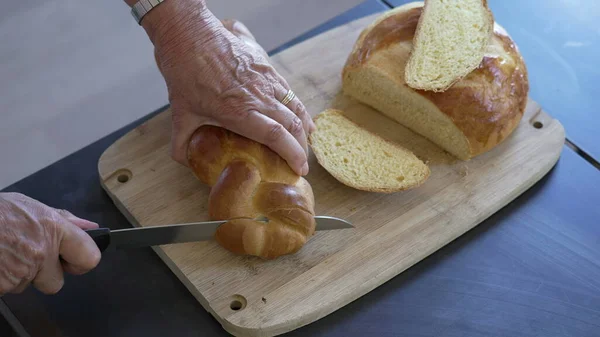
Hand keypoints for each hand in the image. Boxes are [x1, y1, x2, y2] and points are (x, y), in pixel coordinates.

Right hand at [0, 193, 100, 294]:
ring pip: (28, 285)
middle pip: (57, 282)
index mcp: (53, 229)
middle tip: (27, 256)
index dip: (82, 262)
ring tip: (5, 252)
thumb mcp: (30, 206)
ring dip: (18, 274)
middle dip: (44, 274)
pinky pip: (8, 289)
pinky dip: (3, 279)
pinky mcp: (3, 285)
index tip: (74, 260)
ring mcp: (21, 271)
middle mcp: (41, 252)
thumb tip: (89, 227)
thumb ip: (62, 219)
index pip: (88, 257)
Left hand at [141, 0, 315, 175]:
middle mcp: (259, 97)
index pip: (277, 137)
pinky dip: (300, 108)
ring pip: (296, 107)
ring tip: (306, 144)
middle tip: (301, 163)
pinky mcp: (267, 68)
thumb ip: (181, 144)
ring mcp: (266, 80)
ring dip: (304, 129)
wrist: (190, 36)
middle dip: (302, 148)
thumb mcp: (180, 114)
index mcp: (240, 112)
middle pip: (293, 125)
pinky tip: (303, 118)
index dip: (292, 155)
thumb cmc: (185, 73)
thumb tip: (185, 162)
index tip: (299, 169)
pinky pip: (290, 92)